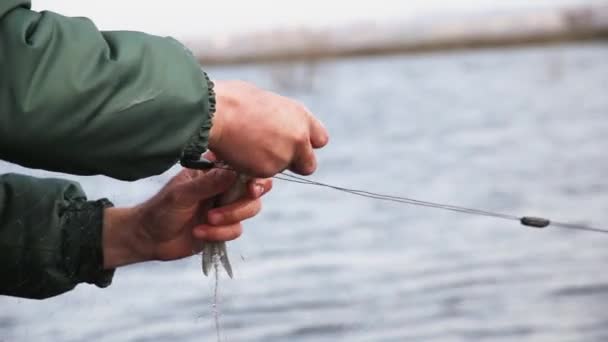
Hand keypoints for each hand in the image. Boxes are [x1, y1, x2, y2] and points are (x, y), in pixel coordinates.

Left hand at [102, 167, 271, 268]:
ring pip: (249, 211)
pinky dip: (219, 234)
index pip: (243, 168)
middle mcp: (224, 187)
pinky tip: (199, 233)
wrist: (149, 238)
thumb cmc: (161, 209)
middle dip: (241, 204)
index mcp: (214, 171)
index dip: (255, 177)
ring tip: (206, 222)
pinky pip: (236, 230)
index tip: (251, 188)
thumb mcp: (183, 193)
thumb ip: (208, 183)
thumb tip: (234, 172)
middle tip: (224, 209)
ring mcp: (226, 207)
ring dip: (228, 219)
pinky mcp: (224, 228)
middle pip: (254, 191)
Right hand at [209, 80, 329, 177]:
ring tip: (247, 148)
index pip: (320, 140)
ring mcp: (285, 156)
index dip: (307, 145)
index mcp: (300, 116)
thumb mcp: (267, 103)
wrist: (216, 113)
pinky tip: (239, 154)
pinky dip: (252, 170)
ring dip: (269, 165)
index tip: (293, 144)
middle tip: (273, 156)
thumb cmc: (233, 101)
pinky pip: (263, 176)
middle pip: (309, 164)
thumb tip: (277, 124)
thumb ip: (280, 119)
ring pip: (282, 170)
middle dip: (294, 164)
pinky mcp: (268, 170)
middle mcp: (299, 137)